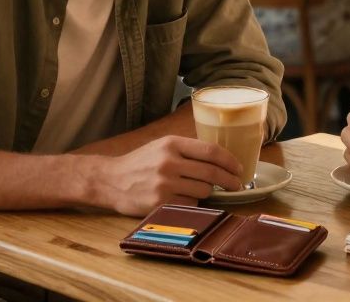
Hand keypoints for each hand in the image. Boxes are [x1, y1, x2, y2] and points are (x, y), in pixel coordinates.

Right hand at [90, 136, 243, 215]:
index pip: (211, 151)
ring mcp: (164, 183)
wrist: (110, 180)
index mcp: (171, 143)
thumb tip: (221, 159)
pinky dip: (193, 204)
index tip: (239, 169)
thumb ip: (188, 150)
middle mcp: (169, 162)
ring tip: (201, 191)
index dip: (230, 161)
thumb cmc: (140, 163)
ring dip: (207, 193)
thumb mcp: (162, 146)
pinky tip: (185, 200)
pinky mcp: (160, 203)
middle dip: (229, 181)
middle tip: (236, 185)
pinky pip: (190, 205)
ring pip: (203, 191)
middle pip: (212, 173)